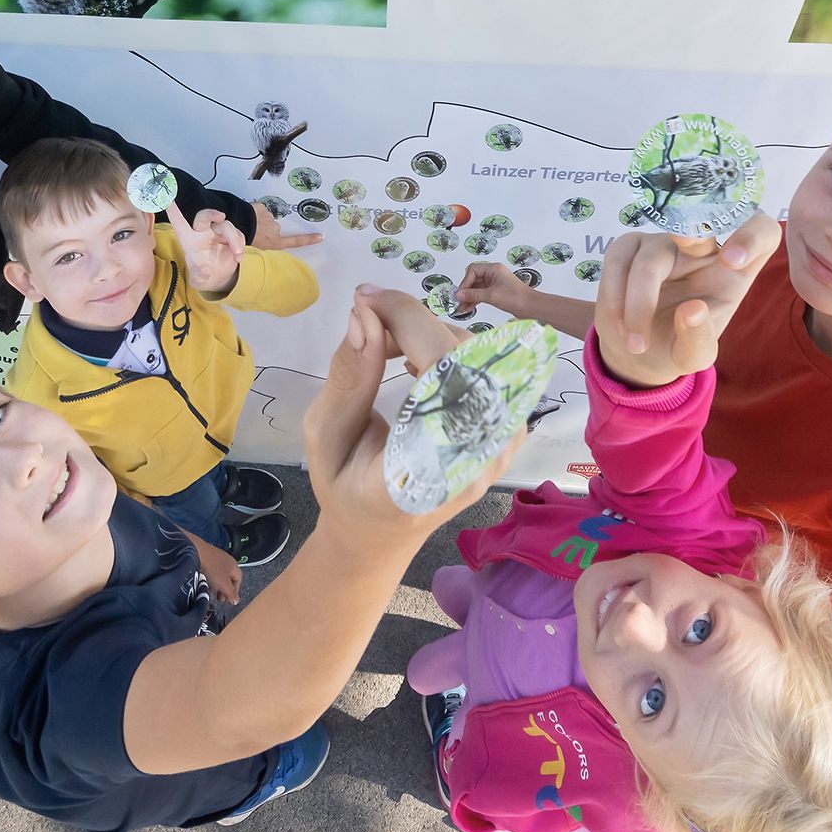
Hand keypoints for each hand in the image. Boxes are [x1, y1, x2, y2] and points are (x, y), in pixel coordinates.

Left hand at [165, 204, 244, 293]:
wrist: (220, 279)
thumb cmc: (204, 275)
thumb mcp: (199, 280)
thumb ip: (200, 276)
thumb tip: (205, 270)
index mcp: (189, 240)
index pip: (179, 224)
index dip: (174, 211)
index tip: (168, 199)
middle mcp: (203, 233)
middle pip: (204, 217)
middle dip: (211, 214)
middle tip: (221, 216)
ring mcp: (218, 233)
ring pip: (226, 226)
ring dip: (234, 238)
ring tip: (237, 254)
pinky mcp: (231, 237)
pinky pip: (238, 234)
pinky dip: (240, 245)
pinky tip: (238, 258)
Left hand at [189, 535, 241, 604]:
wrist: (197, 552)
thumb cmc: (212, 569)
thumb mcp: (223, 584)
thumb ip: (231, 593)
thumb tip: (236, 601)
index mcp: (234, 566)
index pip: (238, 581)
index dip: (234, 592)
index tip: (229, 600)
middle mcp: (228, 561)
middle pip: (229, 578)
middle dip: (225, 589)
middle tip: (219, 599)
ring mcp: (217, 558)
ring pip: (220, 575)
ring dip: (217, 585)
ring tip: (211, 592)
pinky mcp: (208, 557)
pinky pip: (212, 571)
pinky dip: (210, 578)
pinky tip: (204, 583)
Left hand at [250, 199, 322, 249]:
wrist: (236, 225)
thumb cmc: (245, 239)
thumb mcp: (256, 248)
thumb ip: (265, 241)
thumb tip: (265, 235)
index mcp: (275, 242)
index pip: (295, 241)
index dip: (308, 239)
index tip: (321, 236)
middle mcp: (276, 231)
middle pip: (274, 228)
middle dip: (266, 228)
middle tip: (254, 231)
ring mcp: (270, 218)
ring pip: (266, 219)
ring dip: (259, 220)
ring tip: (248, 224)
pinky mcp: (263, 208)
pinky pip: (260, 210)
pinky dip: (255, 212)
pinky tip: (247, 216)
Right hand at [302, 287, 518, 550]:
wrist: (381, 532)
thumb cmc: (345, 487)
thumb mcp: (325, 435)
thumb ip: (347, 377)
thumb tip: (364, 315)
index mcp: (428, 470)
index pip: (443, 371)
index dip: (409, 322)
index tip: (365, 299)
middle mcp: (478, 459)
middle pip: (468, 356)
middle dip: (414, 321)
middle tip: (367, 321)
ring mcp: (501, 447)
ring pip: (481, 355)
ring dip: (429, 333)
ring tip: (382, 346)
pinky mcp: (507, 432)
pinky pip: (488, 368)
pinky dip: (446, 347)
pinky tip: (411, 359)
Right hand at [456, 260, 522, 313]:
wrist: (531, 308)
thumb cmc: (516, 298)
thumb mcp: (491, 296)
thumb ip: (473, 295)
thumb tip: (458, 295)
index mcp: (494, 269)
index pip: (473, 271)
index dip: (465, 282)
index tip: (461, 294)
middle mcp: (493, 274)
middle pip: (473, 279)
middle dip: (465, 291)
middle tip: (459, 302)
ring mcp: (495, 283)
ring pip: (476, 288)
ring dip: (469, 297)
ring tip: (462, 308)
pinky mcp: (496, 292)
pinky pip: (481, 294)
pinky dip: (475, 300)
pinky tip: (469, 308)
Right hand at [594, 214, 781, 387]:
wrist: (635, 350)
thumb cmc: (677, 346)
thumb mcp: (694, 356)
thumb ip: (699, 339)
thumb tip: (692, 311)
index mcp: (734, 269)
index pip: (760, 231)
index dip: (751, 235)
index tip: (733, 262)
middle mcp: (702, 248)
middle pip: (703, 222)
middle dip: (692, 231)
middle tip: (686, 237)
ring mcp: (663, 242)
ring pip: (650, 260)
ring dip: (639, 304)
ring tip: (637, 345)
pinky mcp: (629, 246)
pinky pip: (618, 259)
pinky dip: (615, 296)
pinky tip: (620, 325)